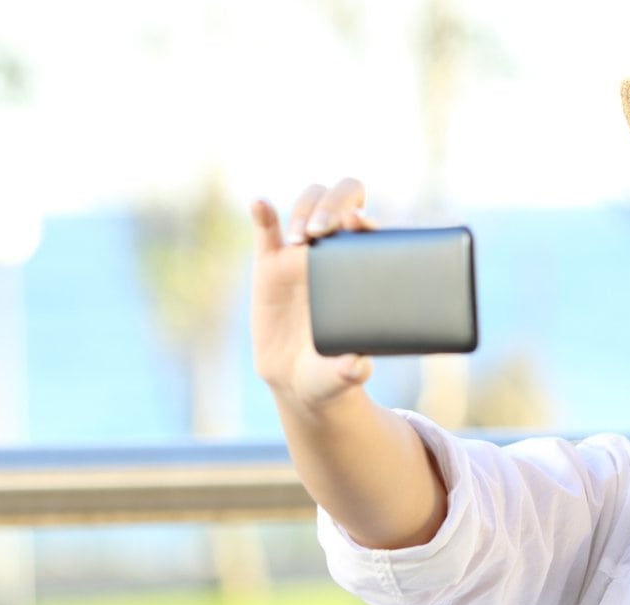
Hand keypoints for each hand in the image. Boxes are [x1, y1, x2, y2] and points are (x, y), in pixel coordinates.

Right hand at [249, 178, 379, 413]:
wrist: (298, 379)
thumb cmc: (332, 371)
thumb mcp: (344, 375)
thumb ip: (352, 371)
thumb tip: (357, 367)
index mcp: (363, 270)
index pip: (368, 228)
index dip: (364, 218)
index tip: (357, 225)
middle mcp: (335, 253)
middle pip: (339, 200)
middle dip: (332, 204)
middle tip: (320, 231)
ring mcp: (301, 255)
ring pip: (307, 205)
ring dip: (303, 209)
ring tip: (297, 239)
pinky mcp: (270, 264)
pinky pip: (266, 228)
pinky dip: (263, 212)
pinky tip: (261, 205)